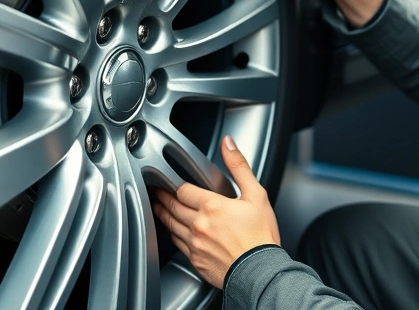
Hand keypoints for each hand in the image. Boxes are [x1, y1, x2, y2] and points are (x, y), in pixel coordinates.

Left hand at [152, 136, 280, 289]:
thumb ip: (239, 167)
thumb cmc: (262, 236)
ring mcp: (195, 244)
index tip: (166, 180)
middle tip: (156, 192)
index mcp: (212, 206)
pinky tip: (173, 231)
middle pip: (172, 206)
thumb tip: (228, 144)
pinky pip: (177, 244)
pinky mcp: (195, 260)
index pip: (182, 190)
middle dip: (163, 197)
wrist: (261, 272)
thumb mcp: (256, 195)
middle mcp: (199, 225)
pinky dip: (172, 234)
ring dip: (163, 214)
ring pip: (171, 225)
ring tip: (159, 207)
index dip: (173, 184)